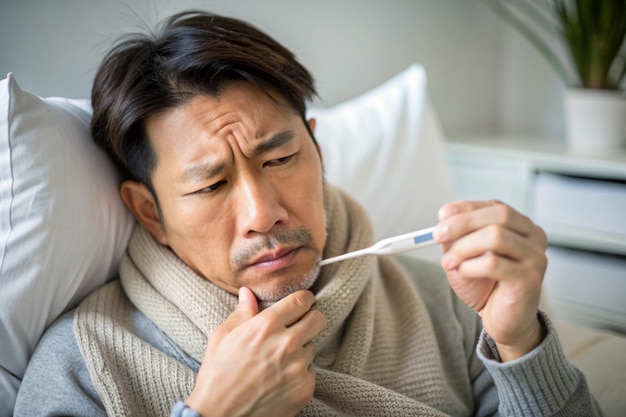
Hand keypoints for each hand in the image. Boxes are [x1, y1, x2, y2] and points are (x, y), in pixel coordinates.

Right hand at [186, 287, 326, 416]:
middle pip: (318, 319)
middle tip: (297, 326)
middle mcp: (287, 343)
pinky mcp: (305, 388)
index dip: (303, 299)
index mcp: (266, 326)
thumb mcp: (222, 337)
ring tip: (279, 359)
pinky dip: (300, 371)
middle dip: (309, 319)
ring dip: (301, 348)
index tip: (300, 303)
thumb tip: (248, 293)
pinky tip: (280, 377)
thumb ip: (241, 313)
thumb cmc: (217, 376)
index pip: (302, 300)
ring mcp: (298, 367)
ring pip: (313, 346)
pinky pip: (311, 370)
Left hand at [433, 200, 547, 361]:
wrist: (503, 320)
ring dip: (463, 248)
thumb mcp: (466, 256)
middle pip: (500, 216)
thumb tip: (444, 219)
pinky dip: (470, 266)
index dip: (466, 208)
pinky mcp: (529, 279)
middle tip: (437, 235)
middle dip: (463, 223)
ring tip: (449, 263)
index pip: (495, 206)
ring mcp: (535, 258)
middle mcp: (534, 238)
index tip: (441, 215)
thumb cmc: (486, 286)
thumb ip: (458, 237)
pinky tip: (463, 273)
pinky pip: (494, 264)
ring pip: (496, 237)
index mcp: (521, 226)